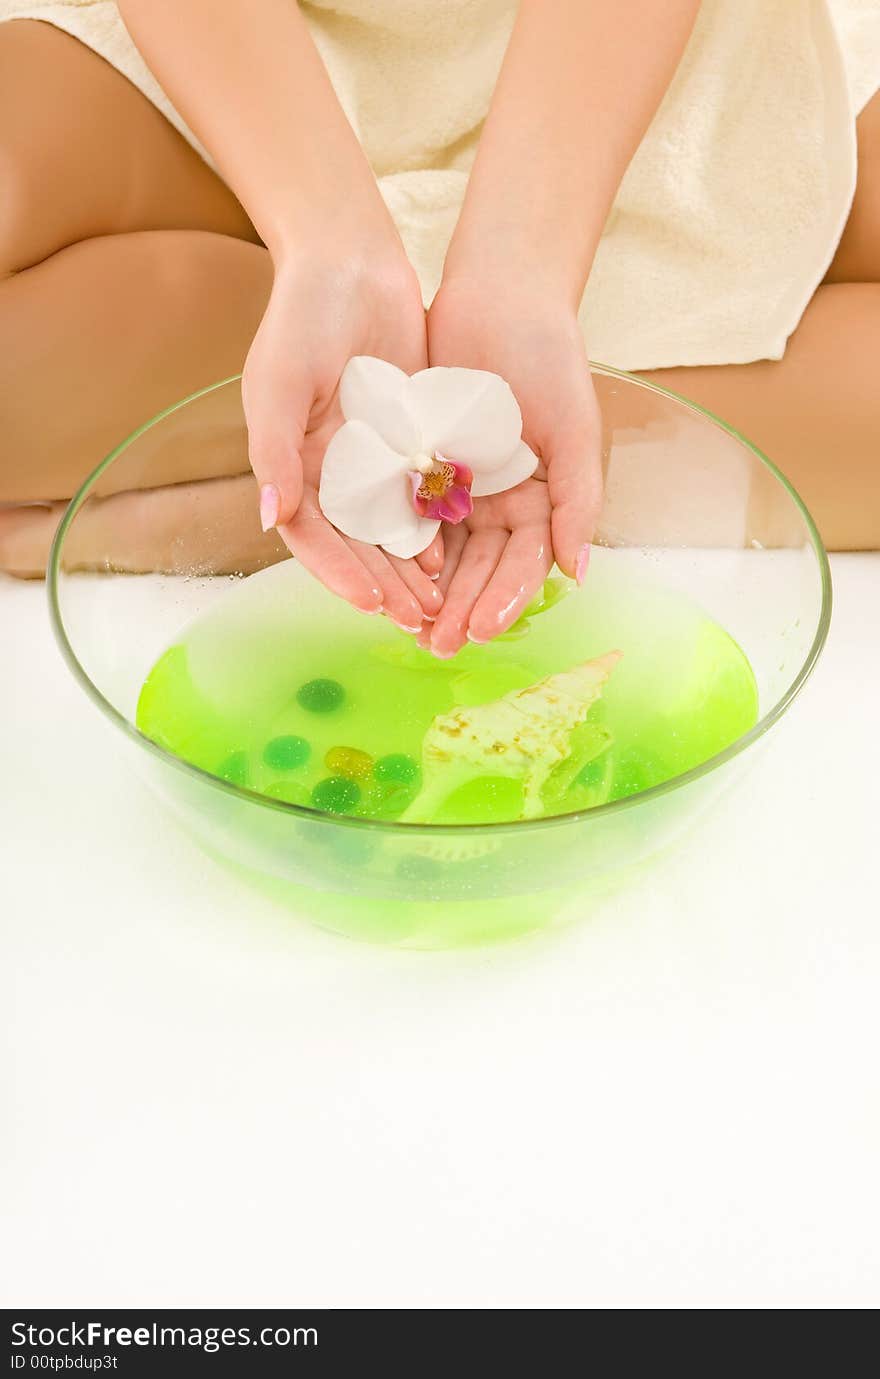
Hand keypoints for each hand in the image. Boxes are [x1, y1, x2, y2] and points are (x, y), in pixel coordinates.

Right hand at [242, 245, 443, 632]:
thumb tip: (268, 519)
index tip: (370, 602)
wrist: (352, 262)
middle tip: (415, 620)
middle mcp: (327, 472)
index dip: (339, 572)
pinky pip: (419, 497)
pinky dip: (433, 529)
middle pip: (354, 544)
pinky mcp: (407, 443)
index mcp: (289, 465)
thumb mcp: (280, 384)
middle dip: (382, 585)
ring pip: (389, 530)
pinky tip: (454, 556)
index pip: (312, 536)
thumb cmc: (302, 318)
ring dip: (409, 569)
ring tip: (437, 604)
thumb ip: (274, 453)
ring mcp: (369, 460)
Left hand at [422, 276, 601, 656]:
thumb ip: (577, 500)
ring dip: (429, 591)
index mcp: (541, 501)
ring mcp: (460, 486)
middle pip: (480, 569)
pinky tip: (385, 574)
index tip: (480, 630)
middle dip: (460, 608)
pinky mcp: (421, 465)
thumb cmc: (550, 357)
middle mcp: (501, 503)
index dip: (502, 600)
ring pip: (443, 552)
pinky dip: (400, 546)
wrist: (500, 293)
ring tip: (409, 626)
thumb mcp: (574, 428)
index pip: (522, 566)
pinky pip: (408, 514)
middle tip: (437, 645)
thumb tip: (577, 572)